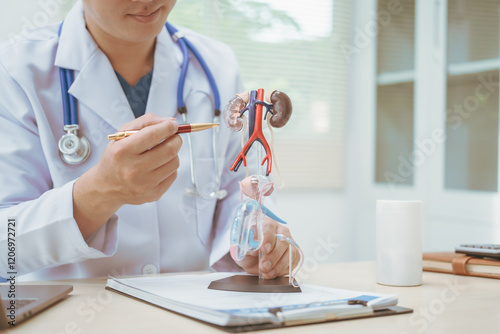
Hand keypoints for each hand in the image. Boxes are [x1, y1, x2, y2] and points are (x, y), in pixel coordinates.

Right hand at [73, 113, 181, 238]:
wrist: (106, 186)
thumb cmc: (116, 157)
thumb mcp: (122, 134)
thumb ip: (146, 122)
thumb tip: (170, 122)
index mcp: (122, 151)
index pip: (154, 135)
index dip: (168, 127)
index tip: (173, 125)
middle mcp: (133, 170)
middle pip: (169, 150)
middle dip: (176, 139)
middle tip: (173, 137)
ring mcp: (144, 185)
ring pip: (174, 162)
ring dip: (173, 154)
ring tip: (163, 152)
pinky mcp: (153, 194)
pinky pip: (173, 175)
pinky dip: (170, 167)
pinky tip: (159, 165)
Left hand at [233, 216, 299, 278]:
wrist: (251, 260)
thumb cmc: (247, 250)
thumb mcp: (241, 248)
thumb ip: (246, 246)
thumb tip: (254, 249)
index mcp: (266, 223)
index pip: (269, 227)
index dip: (268, 238)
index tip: (263, 249)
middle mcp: (280, 230)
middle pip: (283, 241)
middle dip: (274, 255)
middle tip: (264, 265)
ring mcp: (288, 242)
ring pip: (290, 252)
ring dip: (278, 265)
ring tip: (266, 272)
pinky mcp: (293, 254)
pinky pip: (292, 262)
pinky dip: (282, 270)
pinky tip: (271, 273)